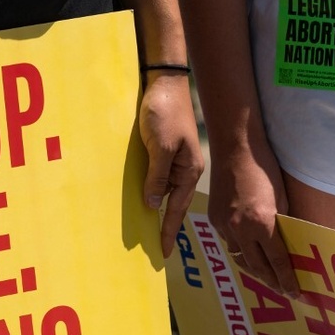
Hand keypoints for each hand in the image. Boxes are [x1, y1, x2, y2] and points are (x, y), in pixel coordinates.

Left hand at [138, 72, 203, 256]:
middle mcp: (185, 170)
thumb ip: (157, 177)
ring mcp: (176, 161)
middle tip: (158, 250)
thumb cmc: (164, 112)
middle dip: (166, 226)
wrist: (164, 81)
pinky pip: (158, 178)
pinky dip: (152, 191)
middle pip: (174, 204)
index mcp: (189, 171)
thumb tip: (154, 204)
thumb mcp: (161, 147)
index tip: (164, 252)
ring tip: (149, 232)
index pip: (177, 209)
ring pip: (165, 192)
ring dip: (158, 210)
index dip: (169, 231)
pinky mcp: (164, 152)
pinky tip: (145, 200)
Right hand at [207, 137, 299, 296]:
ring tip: (267, 277)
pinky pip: (229, 243)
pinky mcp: (214, 219)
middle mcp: (240, 229)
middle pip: (257, 267)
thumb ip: (283, 224)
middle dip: (271, 281)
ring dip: (254, 269)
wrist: (235, 148)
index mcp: (261, 223)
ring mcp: (224, 225)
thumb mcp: (282, 198)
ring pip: (240, 257)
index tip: (295, 292)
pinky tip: (249, 253)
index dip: (287, 279)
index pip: (277, 261)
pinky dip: (241, 250)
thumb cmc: (264, 168)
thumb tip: (288, 244)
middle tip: (283, 291)